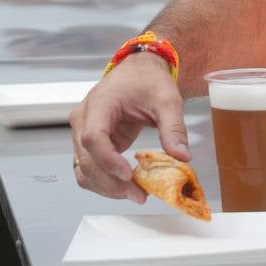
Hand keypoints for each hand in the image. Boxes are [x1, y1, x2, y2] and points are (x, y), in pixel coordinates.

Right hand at [69, 53, 189, 202]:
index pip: (93, 137)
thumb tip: (182, 156)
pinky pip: (89, 169)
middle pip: (87, 159)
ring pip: (83, 169)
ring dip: (106, 187)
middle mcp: (84, 119)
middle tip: (138, 194)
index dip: (108, 160)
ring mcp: (83, 132)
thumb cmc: (148, 80)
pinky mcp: (91, 144)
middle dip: (111, 182)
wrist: (139, 71)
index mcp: (100, 103)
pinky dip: (104, 182)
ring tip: (134, 194)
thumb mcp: (167, 100)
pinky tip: (126, 187)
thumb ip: (173, 128)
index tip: (128, 174)